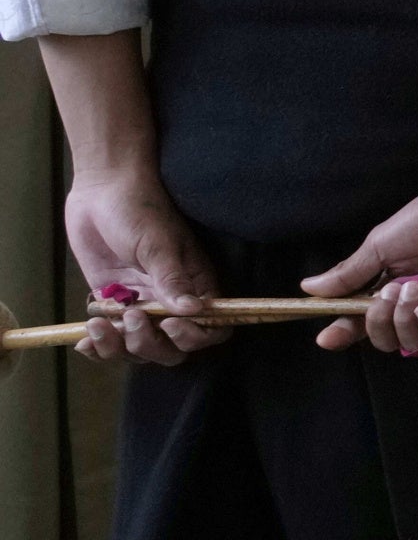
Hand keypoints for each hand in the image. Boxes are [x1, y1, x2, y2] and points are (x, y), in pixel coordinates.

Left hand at [65, 166, 220, 362]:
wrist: (102, 191)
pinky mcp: (112, 303)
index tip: (171, 325)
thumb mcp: (158, 243)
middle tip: (132, 318)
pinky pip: (111, 337)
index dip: (196, 336)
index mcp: (195, 285)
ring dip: (120, 348)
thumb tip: (194, 311)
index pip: (212, 327)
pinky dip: (99, 347)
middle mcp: (171, 301)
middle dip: (152, 344)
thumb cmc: (140, 208)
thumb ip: (173, 279)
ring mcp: (141, 304)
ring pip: (139, 348)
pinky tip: (84, 342)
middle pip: (172, 347)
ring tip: (100, 325)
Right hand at [300, 170, 417, 354]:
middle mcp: (416, 306)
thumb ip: (349, 272)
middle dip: (377, 321)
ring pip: (413, 344)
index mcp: (391, 290)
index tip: (327, 338)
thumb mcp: (380, 245)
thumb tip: (308, 288)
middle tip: (388, 292)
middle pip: (386, 339)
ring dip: (402, 321)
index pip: (363, 323)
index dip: (344, 333)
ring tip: (412, 290)